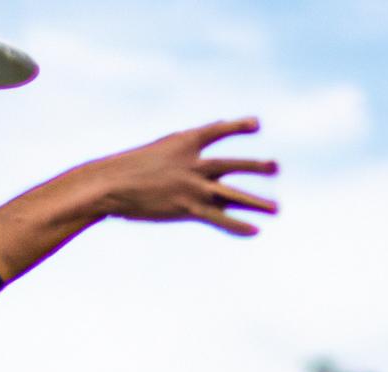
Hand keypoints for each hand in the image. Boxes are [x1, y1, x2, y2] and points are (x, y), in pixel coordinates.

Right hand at [88, 118, 278, 234]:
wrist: (111, 184)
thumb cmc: (127, 168)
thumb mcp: (157, 149)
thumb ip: (181, 145)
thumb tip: (199, 138)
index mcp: (185, 142)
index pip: (218, 130)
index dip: (238, 126)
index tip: (256, 125)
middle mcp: (195, 163)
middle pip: (233, 164)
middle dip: (257, 166)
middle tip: (276, 167)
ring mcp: (193, 187)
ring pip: (233, 194)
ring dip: (257, 202)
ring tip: (277, 209)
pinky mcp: (187, 208)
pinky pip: (219, 218)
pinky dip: (237, 226)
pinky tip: (255, 231)